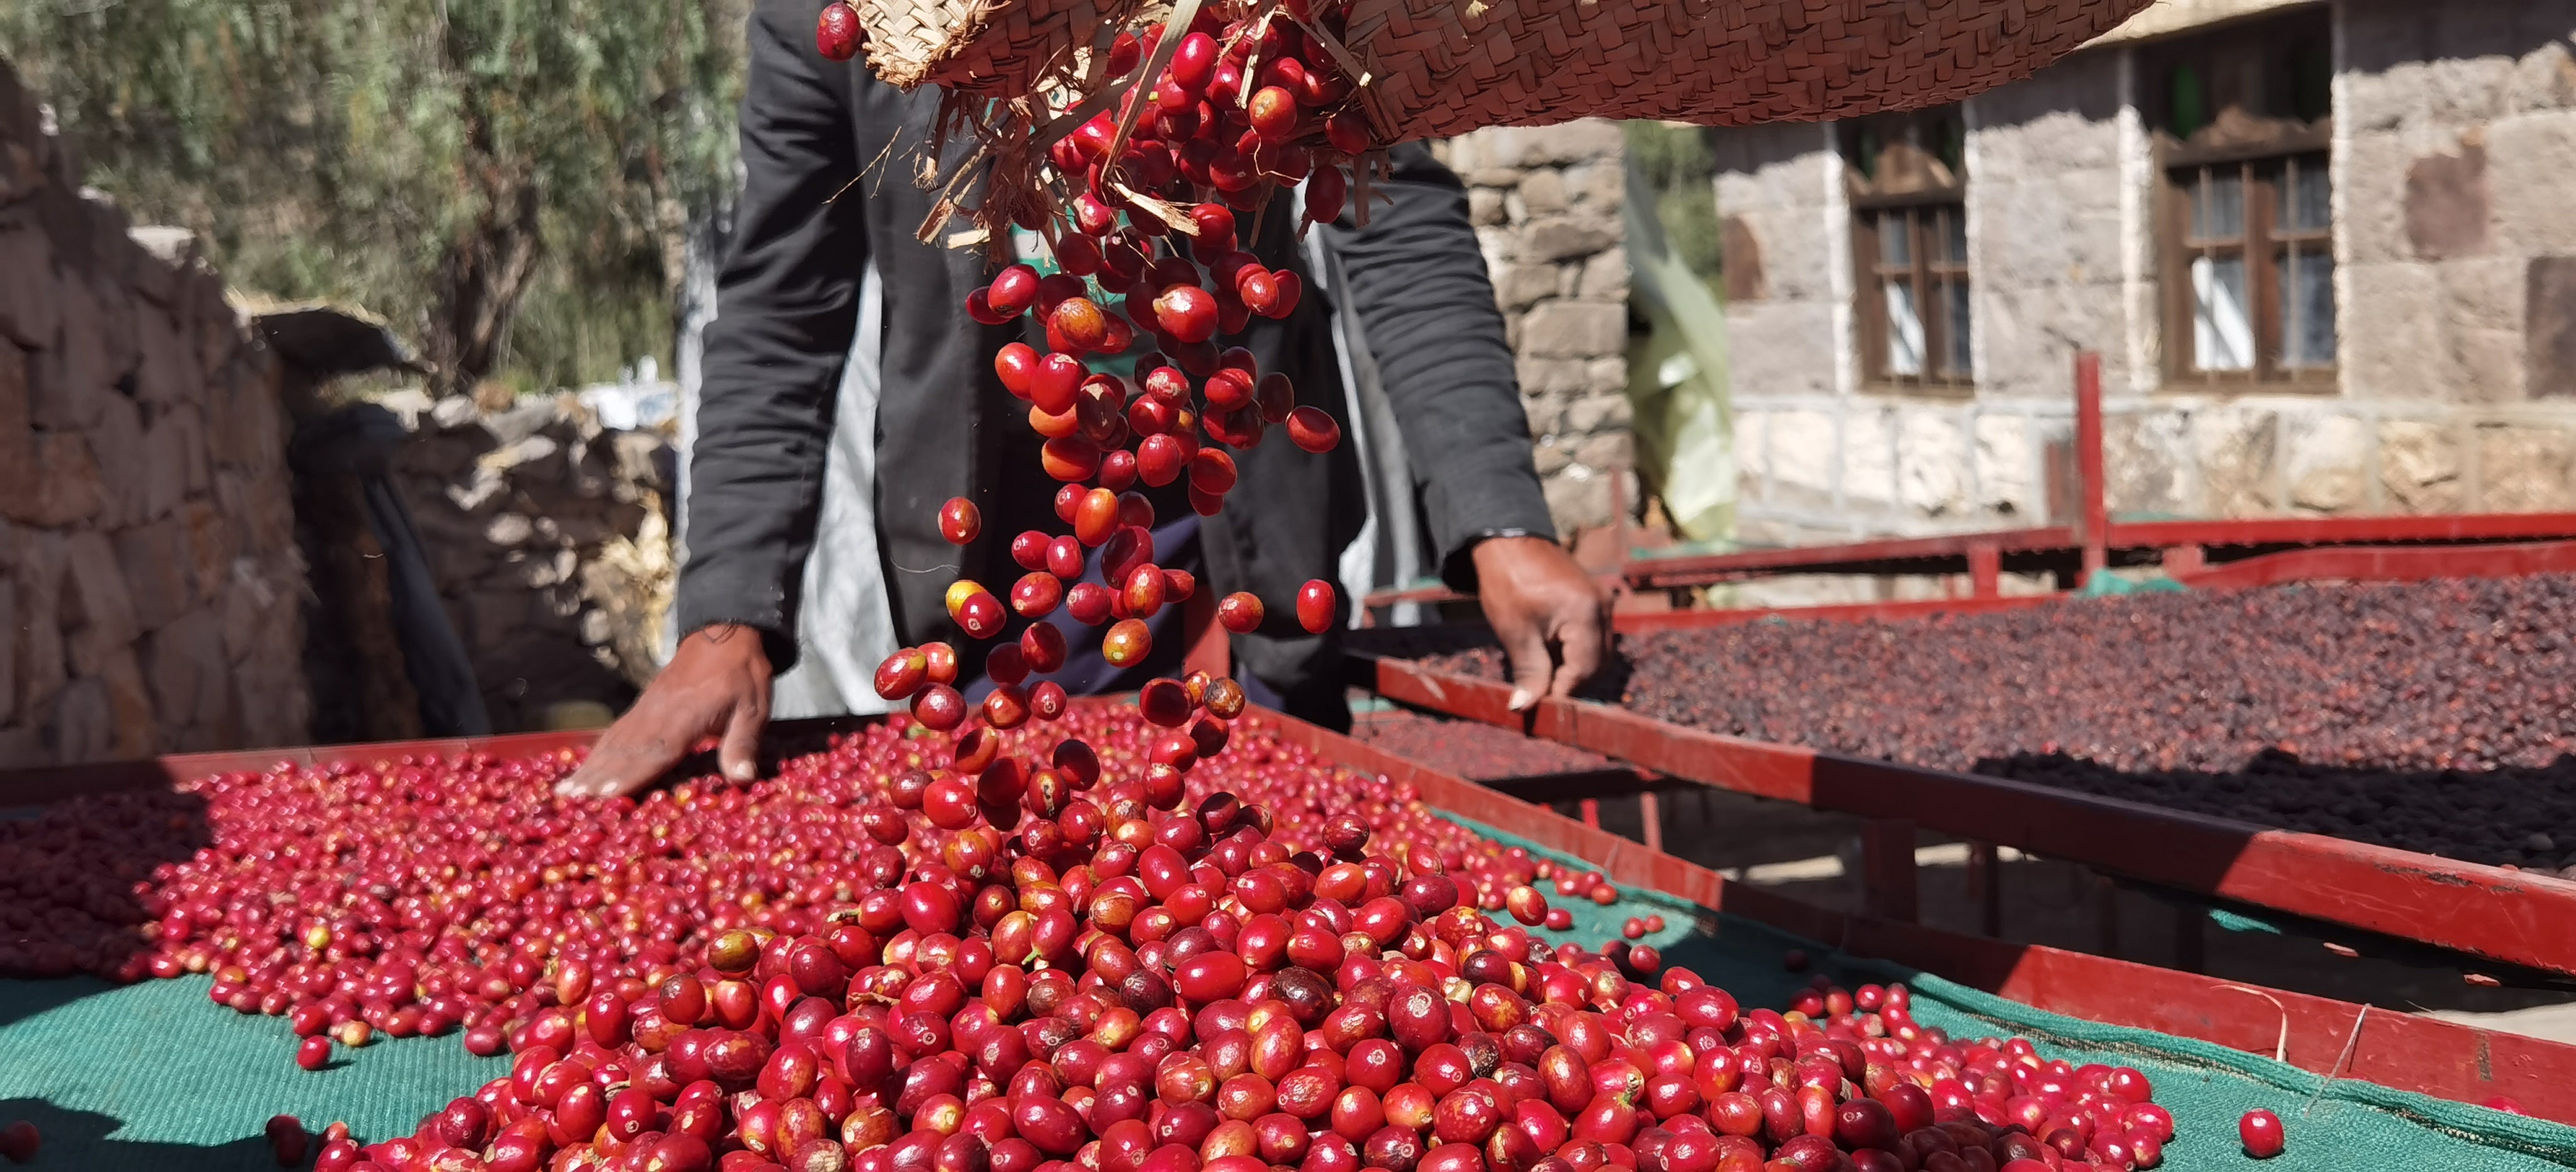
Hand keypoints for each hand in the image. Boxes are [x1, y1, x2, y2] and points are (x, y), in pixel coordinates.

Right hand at [557, 624, 773, 798]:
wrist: (724, 635)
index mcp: (686, 716)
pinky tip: (582, 768)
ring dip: (590, 768)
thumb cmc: (741, 675)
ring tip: (566, 792)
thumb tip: (744, 778)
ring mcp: (646, 709)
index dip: (632, 774)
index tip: (608, 794)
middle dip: (599, 778)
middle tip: (572, 803)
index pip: (656, 749)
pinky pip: (616, 732)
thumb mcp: (754, 708)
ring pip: (615, 741)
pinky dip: (597, 752)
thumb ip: (744, 743)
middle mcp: (658, 713)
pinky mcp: (642, 707)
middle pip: (626, 749)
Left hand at [1471, 535, 1612, 710]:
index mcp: (1586, 613)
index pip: (1584, 670)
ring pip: (1597, 654)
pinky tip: (1548, 654)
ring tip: (1541, 673)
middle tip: (1539, 693)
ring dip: (1572, 669)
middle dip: (1570, 683)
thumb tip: (1525, 707)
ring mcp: (1602, 603)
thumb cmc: (1508, 581)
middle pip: (1597, 665)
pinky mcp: (1594, 601)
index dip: (1562, 692)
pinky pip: (1593, 638)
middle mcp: (1603, 608)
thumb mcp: (1516, 632)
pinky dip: (1574, 653)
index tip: (1539, 705)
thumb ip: (1529, 672)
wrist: (1509, 542)